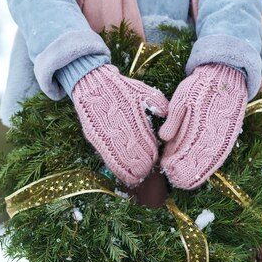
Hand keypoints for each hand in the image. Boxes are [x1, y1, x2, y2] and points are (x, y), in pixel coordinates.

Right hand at [72, 64, 168, 186]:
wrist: (94, 82)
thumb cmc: (122, 88)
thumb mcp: (144, 91)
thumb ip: (158, 104)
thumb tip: (168, 116)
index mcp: (133, 117)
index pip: (145, 143)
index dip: (151, 156)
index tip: (155, 163)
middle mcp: (119, 127)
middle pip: (133, 155)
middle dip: (141, 166)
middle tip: (147, 174)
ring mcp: (105, 133)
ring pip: (119, 159)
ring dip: (128, 170)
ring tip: (135, 179)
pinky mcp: (94, 136)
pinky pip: (106, 156)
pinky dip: (114, 166)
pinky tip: (120, 173)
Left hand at [158, 63, 247, 189]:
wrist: (224, 74)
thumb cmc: (199, 86)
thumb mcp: (183, 97)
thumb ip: (174, 118)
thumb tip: (163, 137)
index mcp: (198, 122)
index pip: (186, 148)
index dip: (177, 161)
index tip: (167, 171)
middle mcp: (212, 131)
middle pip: (198, 157)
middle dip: (186, 171)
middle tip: (176, 182)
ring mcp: (223, 133)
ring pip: (210, 158)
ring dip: (199, 172)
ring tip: (187, 183)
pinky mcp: (230, 133)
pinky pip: (221, 152)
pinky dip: (212, 164)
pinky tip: (204, 173)